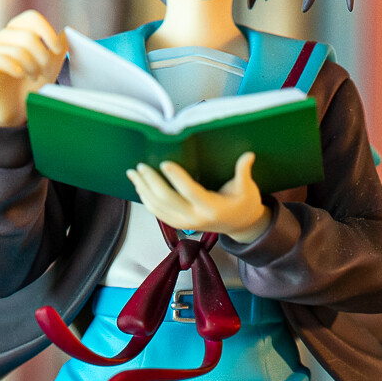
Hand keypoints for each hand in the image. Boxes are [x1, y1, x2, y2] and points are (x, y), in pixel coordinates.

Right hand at [0, 10, 65, 126]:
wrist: (17, 111)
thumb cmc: (32, 84)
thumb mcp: (50, 66)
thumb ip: (58, 48)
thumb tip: (69, 31)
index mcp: (18, 31)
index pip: (31, 18)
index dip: (47, 32)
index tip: (58, 50)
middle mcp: (3, 38)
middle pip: (27, 36)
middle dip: (43, 55)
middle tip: (47, 72)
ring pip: (15, 49)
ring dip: (31, 65)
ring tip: (36, 77)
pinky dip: (13, 67)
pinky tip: (20, 75)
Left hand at [126, 152, 272, 243]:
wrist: (240, 225)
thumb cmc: (244, 203)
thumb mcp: (248, 189)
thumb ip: (244, 172)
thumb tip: (248, 155)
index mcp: (212, 208)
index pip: (190, 191)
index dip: (177, 177)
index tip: (164, 162)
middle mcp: (196, 218)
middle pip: (167, 200)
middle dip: (151, 182)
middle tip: (141, 165)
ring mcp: (186, 223)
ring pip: (158, 208)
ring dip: (143, 190)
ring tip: (133, 173)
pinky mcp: (179, 224)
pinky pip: (158, 213)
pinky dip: (146, 200)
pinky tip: (139, 187)